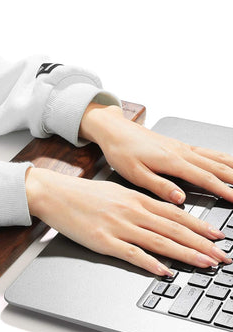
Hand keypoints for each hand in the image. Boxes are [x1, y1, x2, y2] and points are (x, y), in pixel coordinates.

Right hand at [25, 167, 230, 275]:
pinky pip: (132, 254)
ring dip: (185, 254)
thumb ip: (139, 203)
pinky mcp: (103, 241)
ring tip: (205, 263)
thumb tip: (160, 213)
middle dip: (202, 243)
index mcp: (136, 198)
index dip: (200, 226)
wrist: (55, 194)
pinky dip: (151, 263)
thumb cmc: (84, 194)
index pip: (176, 214)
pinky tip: (165, 271)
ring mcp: (118, 227)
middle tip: (222, 254)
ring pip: (159, 241)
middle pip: (174, 229)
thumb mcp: (116, 192)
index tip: (217, 235)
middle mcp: (132, 212)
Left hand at [79, 103, 232, 205]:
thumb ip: (158, 186)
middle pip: (216, 167)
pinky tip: (226, 161)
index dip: (223, 191)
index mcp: (171, 161)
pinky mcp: (177, 145)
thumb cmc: (121, 151)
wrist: (114, 129)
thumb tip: (179, 198)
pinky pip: (207, 151)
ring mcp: (181, 147)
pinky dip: (222, 157)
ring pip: (215, 157)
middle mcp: (181, 152)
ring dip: (232, 167)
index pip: (204, 179)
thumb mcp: (134, 173)